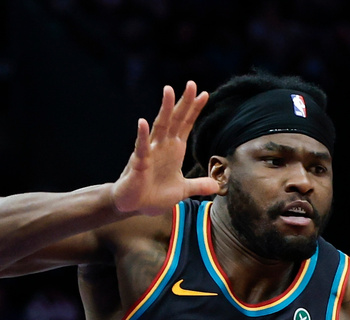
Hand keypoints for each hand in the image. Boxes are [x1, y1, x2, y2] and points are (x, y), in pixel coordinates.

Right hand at [112, 81, 220, 214]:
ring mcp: (150, 153)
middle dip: (183, 102)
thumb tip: (216, 185)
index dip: (194, 110)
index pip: (185, 125)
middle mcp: (162, 146)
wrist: (134, 206)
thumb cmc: (154, 195)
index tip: (204, 94)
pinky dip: (142, 136)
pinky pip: (141, 148)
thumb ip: (198, 185)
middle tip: (191, 84)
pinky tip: (142, 122)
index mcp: (173, 149)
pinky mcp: (138, 164)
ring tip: (168, 90)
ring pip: (158, 127)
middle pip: (174, 120)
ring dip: (164, 110)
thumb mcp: (182, 190)